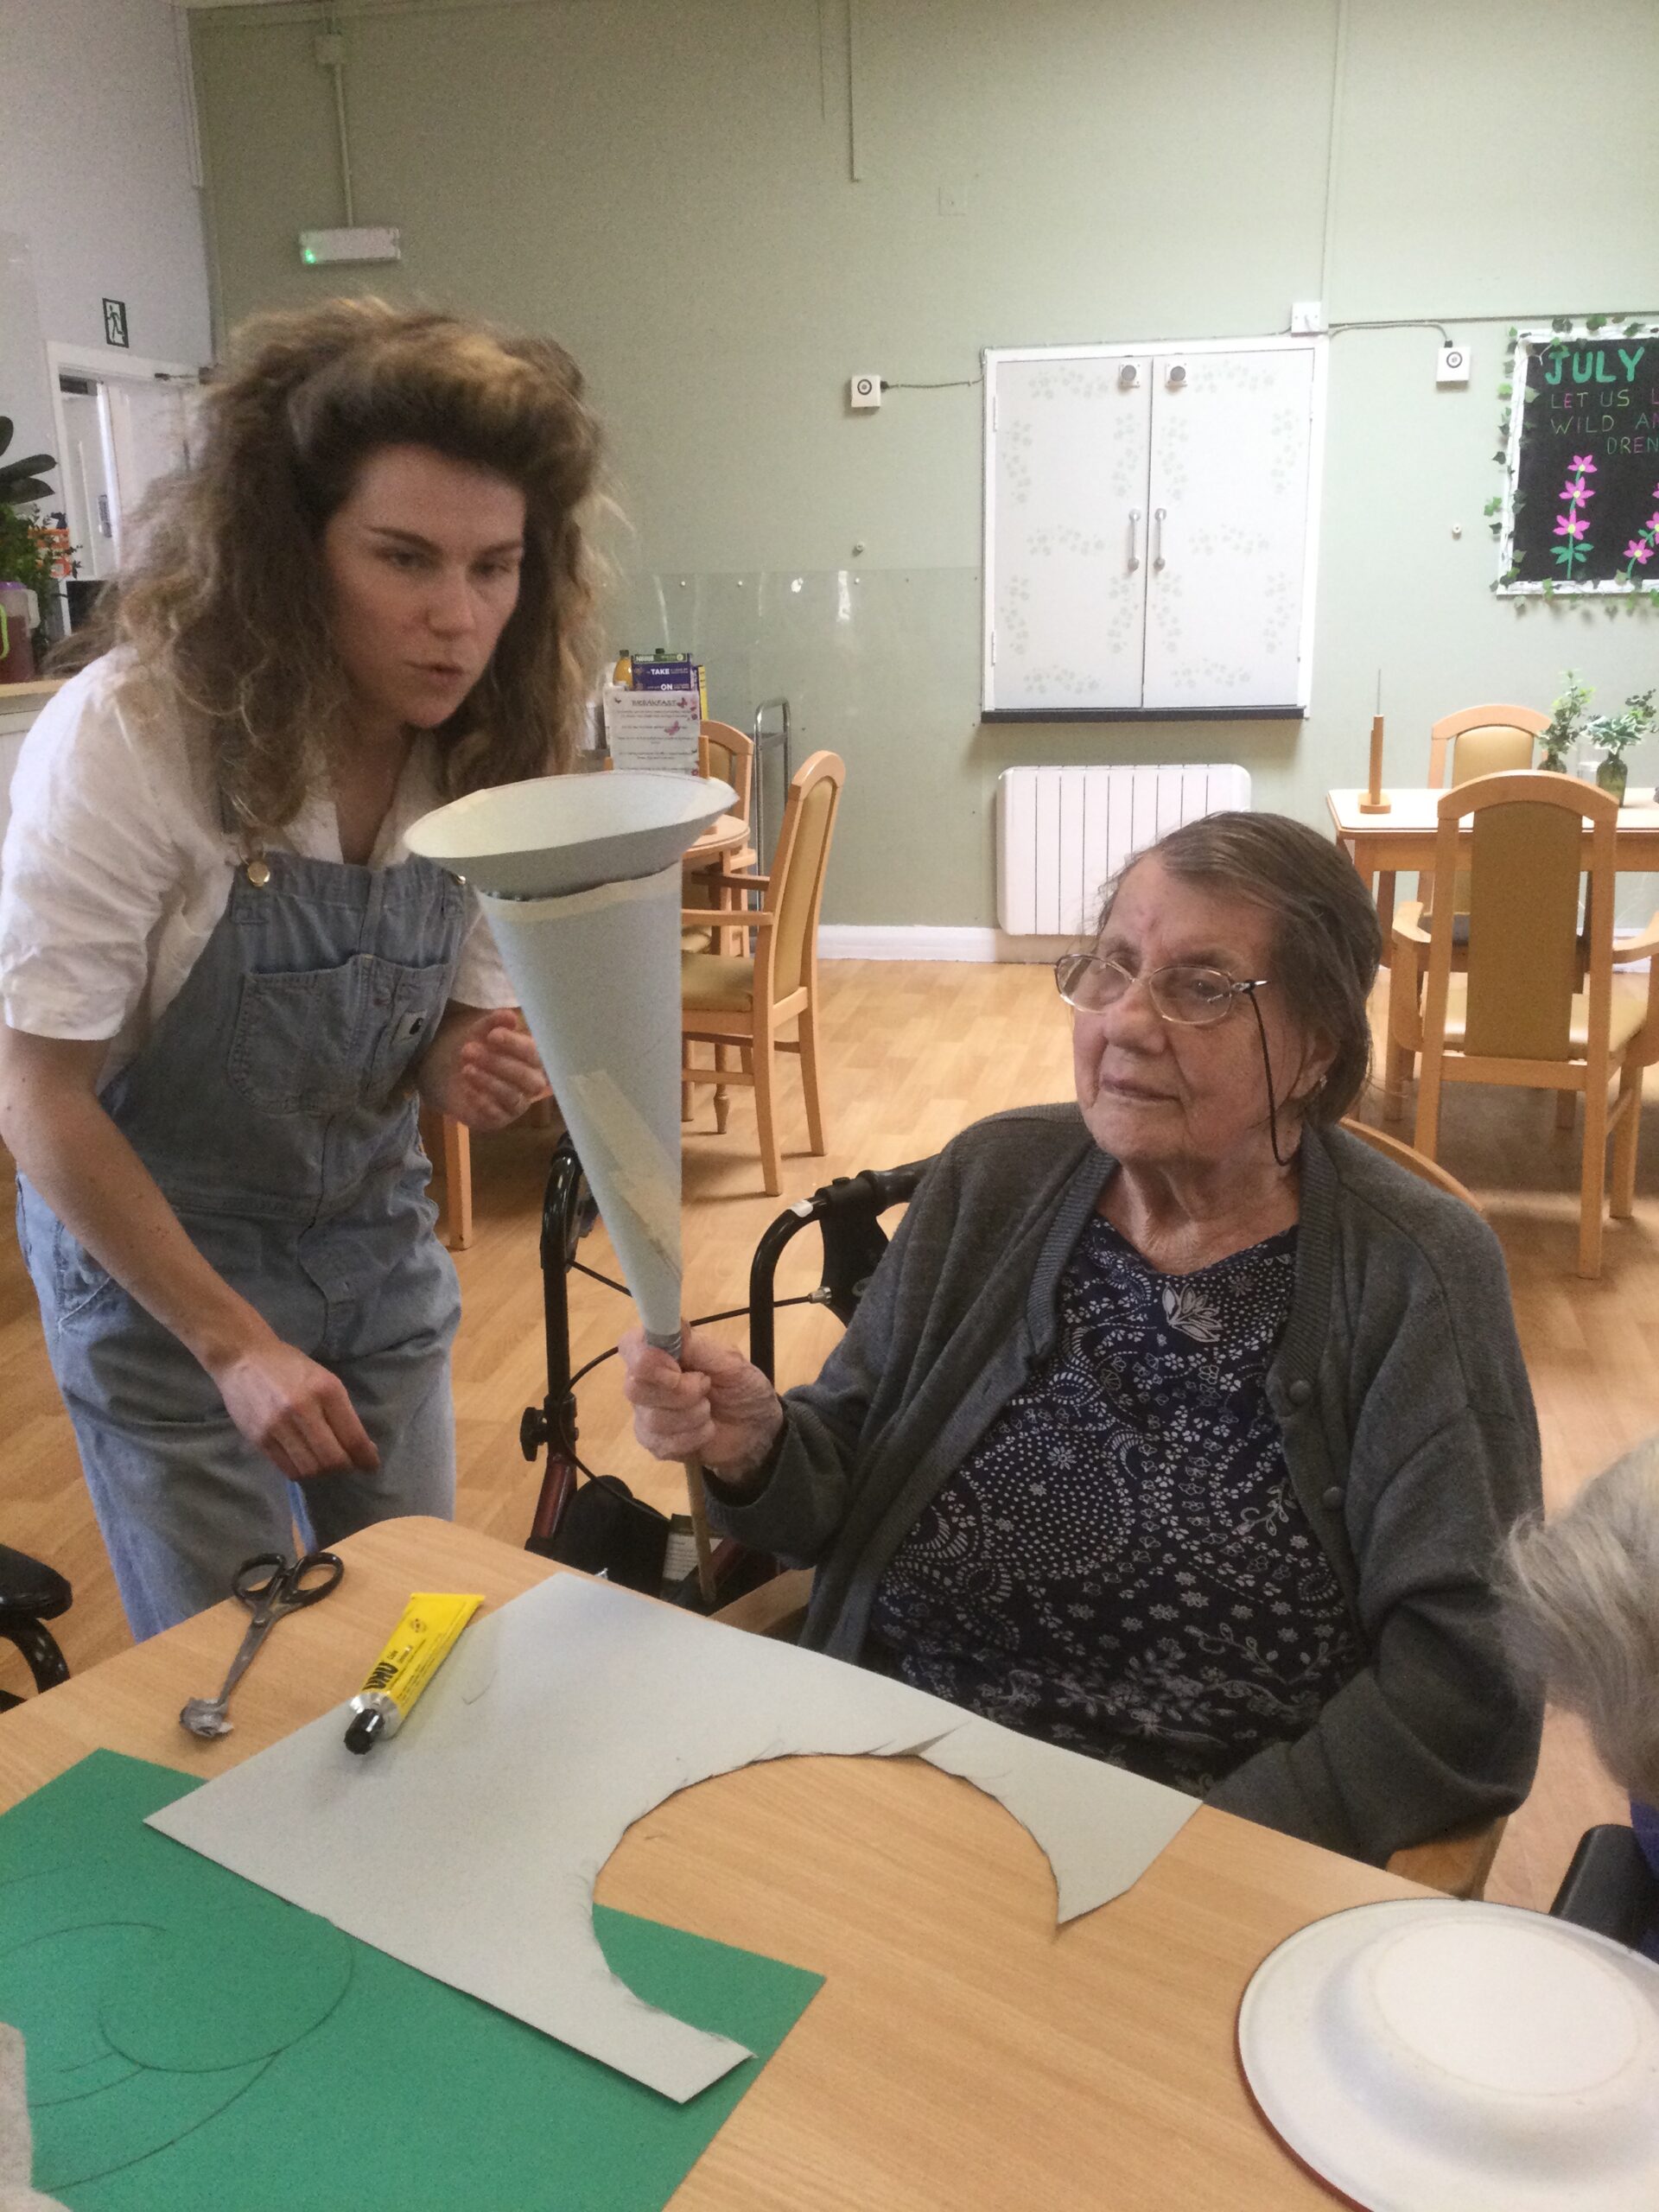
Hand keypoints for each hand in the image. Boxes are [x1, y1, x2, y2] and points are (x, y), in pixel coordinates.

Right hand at [208, 1335, 380, 1482]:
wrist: (243, 1357)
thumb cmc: (289, 1366)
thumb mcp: (324, 1378)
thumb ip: (340, 1411)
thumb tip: (360, 1445)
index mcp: (326, 1390)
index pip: (353, 1437)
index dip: (366, 1458)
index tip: (371, 1466)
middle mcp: (303, 1409)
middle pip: (332, 1459)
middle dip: (346, 1467)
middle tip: (348, 1465)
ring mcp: (278, 1426)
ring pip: (310, 1468)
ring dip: (323, 1473)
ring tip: (326, 1464)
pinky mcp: (259, 1438)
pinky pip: (287, 1468)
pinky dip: (302, 1472)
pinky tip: (306, 1463)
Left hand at [418, 1008, 550, 1131]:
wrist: (448, 1072)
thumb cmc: (474, 1048)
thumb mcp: (480, 1031)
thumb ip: (494, 1023)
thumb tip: (510, 1016)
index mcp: (532, 1060)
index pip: (534, 1054)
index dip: (515, 1045)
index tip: (493, 1035)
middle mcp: (530, 1083)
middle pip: (528, 1078)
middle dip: (499, 1063)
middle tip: (469, 1050)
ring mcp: (517, 1103)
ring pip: (512, 1096)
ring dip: (488, 1081)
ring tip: (466, 1068)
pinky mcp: (499, 1120)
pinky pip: (496, 1114)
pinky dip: (481, 1100)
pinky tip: (466, 1087)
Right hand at [619, 1325, 783, 1483]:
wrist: (754, 1428)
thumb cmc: (740, 1387)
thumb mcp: (728, 1361)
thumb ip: (696, 1345)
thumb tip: (670, 1324)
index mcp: (659, 1351)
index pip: (630, 1345)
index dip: (648, 1359)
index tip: (677, 1367)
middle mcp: (644, 1380)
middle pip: (635, 1388)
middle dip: (680, 1392)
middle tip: (705, 1388)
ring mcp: (645, 1414)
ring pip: (654, 1419)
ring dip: (694, 1415)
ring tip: (709, 1409)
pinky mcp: (654, 1443)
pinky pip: (664, 1444)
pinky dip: (694, 1437)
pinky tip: (705, 1429)